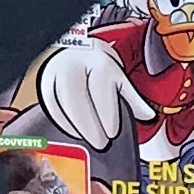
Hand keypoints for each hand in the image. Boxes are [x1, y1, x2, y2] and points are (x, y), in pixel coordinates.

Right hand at [43, 34, 157, 145]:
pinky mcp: (45, 86)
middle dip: (89, 125)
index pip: (100, 88)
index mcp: (97, 62)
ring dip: (76, 127)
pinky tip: (75, 132)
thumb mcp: (119, 77)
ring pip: (61, 104)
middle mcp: (74, 65)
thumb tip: (148, 116)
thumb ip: (133, 98)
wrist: (73, 51)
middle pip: (76, 97)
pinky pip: (51, 107)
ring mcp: (56, 74)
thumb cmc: (97, 66)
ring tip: (89, 140)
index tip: (112, 132)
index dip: (107, 113)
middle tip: (101, 143)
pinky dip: (63, 123)